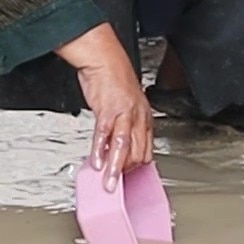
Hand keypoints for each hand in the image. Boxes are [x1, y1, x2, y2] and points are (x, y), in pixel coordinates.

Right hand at [56, 22, 151, 191]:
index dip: (138, 167)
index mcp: (144, 118)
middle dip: (127, 172)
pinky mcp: (107, 110)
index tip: (128, 179)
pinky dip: (100, 150)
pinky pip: (104, 134)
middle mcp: (137, 117)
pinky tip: (97, 161)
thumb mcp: (126, 105)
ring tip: (109, 184)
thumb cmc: (114, 80)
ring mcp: (123, 113)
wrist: (104, 58)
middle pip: (138, 152)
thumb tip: (116, 148)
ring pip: (123, 147)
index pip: (146, 150)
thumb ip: (124, 127)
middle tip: (116, 184)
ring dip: (116, 168)